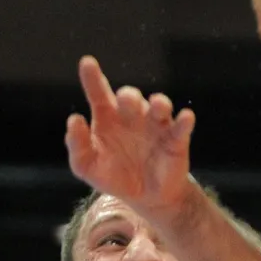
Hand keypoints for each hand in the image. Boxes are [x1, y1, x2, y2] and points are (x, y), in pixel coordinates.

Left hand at [64, 56, 195, 215]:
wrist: (147, 198)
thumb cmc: (114, 177)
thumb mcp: (86, 166)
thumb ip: (77, 145)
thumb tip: (74, 119)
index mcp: (108, 119)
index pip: (99, 94)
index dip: (92, 78)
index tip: (87, 62)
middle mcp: (132, 117)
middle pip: (131, 97)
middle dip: (129, 96)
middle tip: (127, 101)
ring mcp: (156, 126)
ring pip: (160, 106)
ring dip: (160, 103)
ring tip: (158, 106)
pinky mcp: (176, 140)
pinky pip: (182, 126)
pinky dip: (185, 120)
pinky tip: (186, 117)